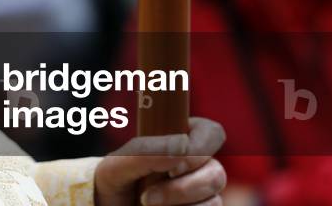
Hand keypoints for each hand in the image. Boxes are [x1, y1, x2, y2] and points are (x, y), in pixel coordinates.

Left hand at [94, 117, 225, 205]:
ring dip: (177, 205)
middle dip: (181, 189)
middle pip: (216, 173)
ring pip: (214, 201)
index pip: (212, 134)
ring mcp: (202, 196)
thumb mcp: (118, 164)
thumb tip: (182, 147)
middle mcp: (198, 168)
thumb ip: (145, 151)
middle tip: (147, 196)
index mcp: (183, 140)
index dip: (200, 149)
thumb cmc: (114, 182)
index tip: (173, 166)